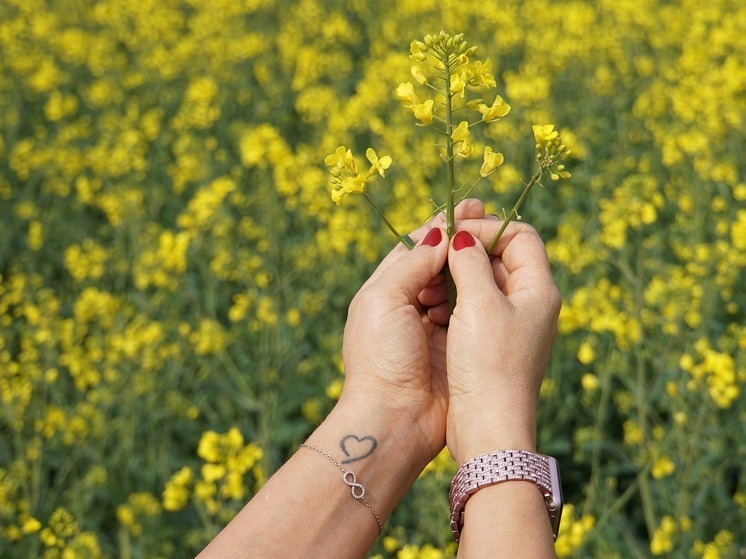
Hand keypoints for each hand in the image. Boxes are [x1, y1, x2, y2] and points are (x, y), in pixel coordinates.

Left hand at [338, 199, 484, 467]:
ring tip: (495, 247)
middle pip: (439, 262)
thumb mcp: (385, 298)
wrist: (394, 418)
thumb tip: (441, 232)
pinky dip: (480, 294)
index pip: (416, 245)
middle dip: (463, 241)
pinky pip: (470, 310)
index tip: (472, 206)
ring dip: (473, 265)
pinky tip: (496, 280)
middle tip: (492, 219)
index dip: (443, 225)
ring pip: (457, 284)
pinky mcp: (454, 345)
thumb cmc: (381, 356)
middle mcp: (408, 303)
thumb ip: (413, 262)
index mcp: (384, 288)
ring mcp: (432, 325)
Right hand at [443, 222, 560, 463]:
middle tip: (436, 253)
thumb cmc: (487, 366)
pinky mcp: (495, 344)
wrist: (489, 429)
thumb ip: (471, 262)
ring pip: (486, 282)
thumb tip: (462, 236)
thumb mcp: (479, 305)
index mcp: (539, 290)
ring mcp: (514, 325)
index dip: (487, 228)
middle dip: (469, 250)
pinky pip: (476, 307)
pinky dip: (456, 299)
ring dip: (458, 276)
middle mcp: (531, 304)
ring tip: (432, 285)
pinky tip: (434, 307)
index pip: (519, 235)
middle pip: (503, 256)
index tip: (454, 233)